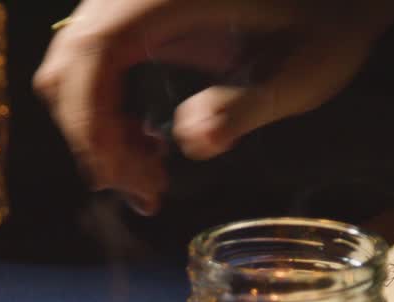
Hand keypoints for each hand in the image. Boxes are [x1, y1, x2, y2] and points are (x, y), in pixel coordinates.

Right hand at [33, 0, 393, 213]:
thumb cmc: (324, 25)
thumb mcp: (300, 73)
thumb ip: (244, 107)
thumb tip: (194, 141)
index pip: (93, 53)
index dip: (92, 121)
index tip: (121, 176)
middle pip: (69, 65)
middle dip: (93, 138)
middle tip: (144, 191)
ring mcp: (130, 2)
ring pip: (73, 68)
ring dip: (97, 129)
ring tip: (150, 172)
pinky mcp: (134, 15)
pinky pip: (93, 63)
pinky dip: (105, 110)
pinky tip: (147, 140)